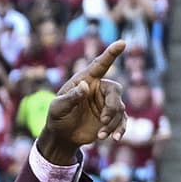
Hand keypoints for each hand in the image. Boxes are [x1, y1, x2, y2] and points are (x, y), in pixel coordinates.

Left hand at [31, 45, 120, 165]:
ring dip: (112, 123)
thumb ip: (70, 97)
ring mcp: (106, 104)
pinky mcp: (111, 118)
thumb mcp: (58, 108)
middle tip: (103, 120)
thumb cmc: (57, 117)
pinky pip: (123, 120)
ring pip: (120, 108)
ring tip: (101, 135)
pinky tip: (115, 138)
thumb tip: (84, 86)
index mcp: (86, 81)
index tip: (122, 43)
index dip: (111, 53)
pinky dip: (120, 129)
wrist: (62, 136)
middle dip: (112, 106)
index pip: (100, 65)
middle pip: (115, 90)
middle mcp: (98, 89)